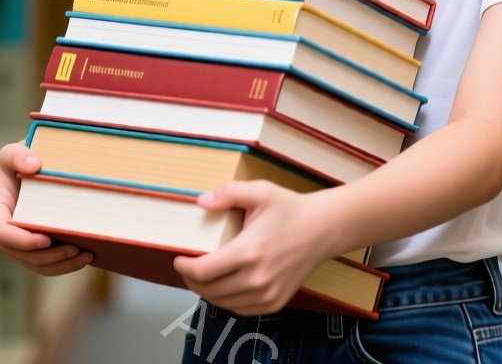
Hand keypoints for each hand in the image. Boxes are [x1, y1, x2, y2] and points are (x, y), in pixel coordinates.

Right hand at [0, 143, 93, 275]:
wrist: (37, 166)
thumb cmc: (24, 158)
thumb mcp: (14, 150)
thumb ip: (18, 155)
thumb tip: (32, 165)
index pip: (3, 233)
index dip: (23, 241)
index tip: (46, 239)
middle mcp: (5, 231)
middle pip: (21, 254)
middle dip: (48, 257)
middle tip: (75, 248)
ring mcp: (21, 242)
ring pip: (37, 264)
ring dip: (61, 264)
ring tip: (85, 255)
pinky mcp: (37, 248)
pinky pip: (48, 264)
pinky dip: (66, 265)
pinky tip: (86, 256)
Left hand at [171, 181, 336, 315]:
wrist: (323, 229)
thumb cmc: (290, 209)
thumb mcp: (260, 191)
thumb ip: (229, 193)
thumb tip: (201, 202)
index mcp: (249, 252)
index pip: (203, 272)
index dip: (184, 268)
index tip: (178, 259)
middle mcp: (257, 278)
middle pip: (209, 291)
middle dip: (191, 281)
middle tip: (187, 268)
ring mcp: (267, 294)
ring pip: (223, 303)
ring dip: (207, 292)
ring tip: (201, 278)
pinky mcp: (275, 302)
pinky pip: (240, 309)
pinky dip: (226, 301)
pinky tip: (223, 286)